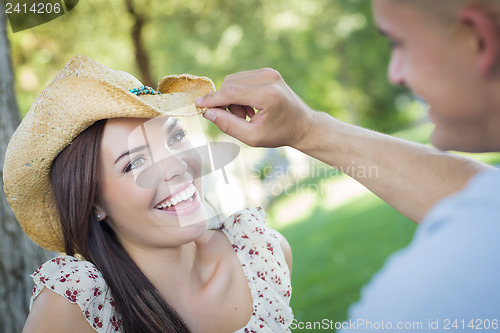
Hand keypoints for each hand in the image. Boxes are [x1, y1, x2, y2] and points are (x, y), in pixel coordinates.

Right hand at [195, 68, 314, 147]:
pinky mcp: (267, 71)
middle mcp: (269, 78)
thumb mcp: (253, 137)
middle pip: (230, 83)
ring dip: (232, 98)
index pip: (231, 92)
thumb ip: (228, 125)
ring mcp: (269, 72)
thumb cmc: (279, 133)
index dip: (212, 99)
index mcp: (268, 96)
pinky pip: (241, 79)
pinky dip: (239, 93)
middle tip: (237, 119)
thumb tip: (207, 113)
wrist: (302, 124)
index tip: (198, 105)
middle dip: (225, 102)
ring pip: (233, 80)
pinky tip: (250, 106)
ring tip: (247, 114)